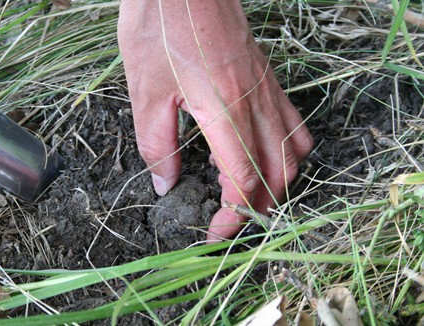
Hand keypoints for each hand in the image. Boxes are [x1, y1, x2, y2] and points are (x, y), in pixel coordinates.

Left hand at [118, 0, 312, 239]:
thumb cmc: (158, 26)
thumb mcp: (145, 92)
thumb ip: (157, 145)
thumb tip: (165, 184)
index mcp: (225, 110)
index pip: (243, 179)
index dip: (233, 215)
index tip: (215, 233)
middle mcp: (255, 102)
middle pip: (277, 172)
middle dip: (257, 207)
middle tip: (228, 220)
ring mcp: (267, 87)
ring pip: (293, 151)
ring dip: (275, 182)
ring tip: (244, 193)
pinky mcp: (266, 75)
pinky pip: (292, 122)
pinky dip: (282, 150)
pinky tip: (254, 151)